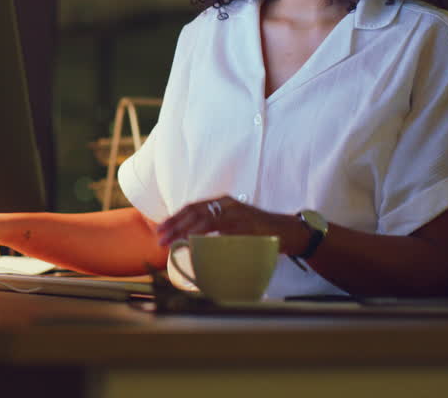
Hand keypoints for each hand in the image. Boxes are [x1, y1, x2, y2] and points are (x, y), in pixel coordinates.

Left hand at [155, 196, 296, 249]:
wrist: (287, 231)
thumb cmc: (259, 231)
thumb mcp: (234, 226)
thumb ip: (216, 230)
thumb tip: (193, 242)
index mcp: (223, 203)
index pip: (193, 207)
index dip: (175, 217)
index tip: (160, 228)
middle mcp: (228, 204)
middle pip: (195, 211)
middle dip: (175, 224)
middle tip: (161, 238)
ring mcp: (238, 214)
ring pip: (206, 219)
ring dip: (186, 231)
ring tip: (173, 242)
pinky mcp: (247, 225)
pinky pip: (223, 230)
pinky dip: (208, 236)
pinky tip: (197, 243)